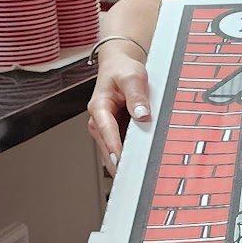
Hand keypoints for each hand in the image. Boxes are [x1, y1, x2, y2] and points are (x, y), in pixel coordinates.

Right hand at [86, 46, 150, 167]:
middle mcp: (99, 121)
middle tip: (136, 176)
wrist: (118, 66)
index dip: (114, 146)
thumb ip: (136, 95)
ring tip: (141, 173)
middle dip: (120, 161)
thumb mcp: (132, 76)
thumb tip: (141, 114)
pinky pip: (122, 146)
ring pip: (115, 150)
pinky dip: (131, 153)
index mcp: (99, 107)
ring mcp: (106, 128)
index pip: (106, 130)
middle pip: (109, 146)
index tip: (121, 160)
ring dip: (126, 160)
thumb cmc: (122, 70)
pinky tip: (142, 162)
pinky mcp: (115, 131)